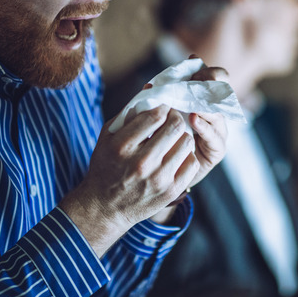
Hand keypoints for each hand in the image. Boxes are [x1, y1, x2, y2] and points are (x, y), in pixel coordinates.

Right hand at [59, 105, 199, 256]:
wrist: (105, 208)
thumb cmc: (106, 166)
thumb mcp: (108, 136)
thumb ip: (129, 113)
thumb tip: (151, 88)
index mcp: (123, 146)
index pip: (155, 115)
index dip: (162, 107)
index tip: (162, 108)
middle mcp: (141, 163)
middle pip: (175, 126)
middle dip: (175, 117)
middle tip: (172, 119)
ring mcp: (159, 179)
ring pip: (186, 142)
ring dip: (182, 135)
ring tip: (174, 137)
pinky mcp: (171, 191)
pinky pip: (192, 162)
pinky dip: (186, 155)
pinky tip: (176, 154)